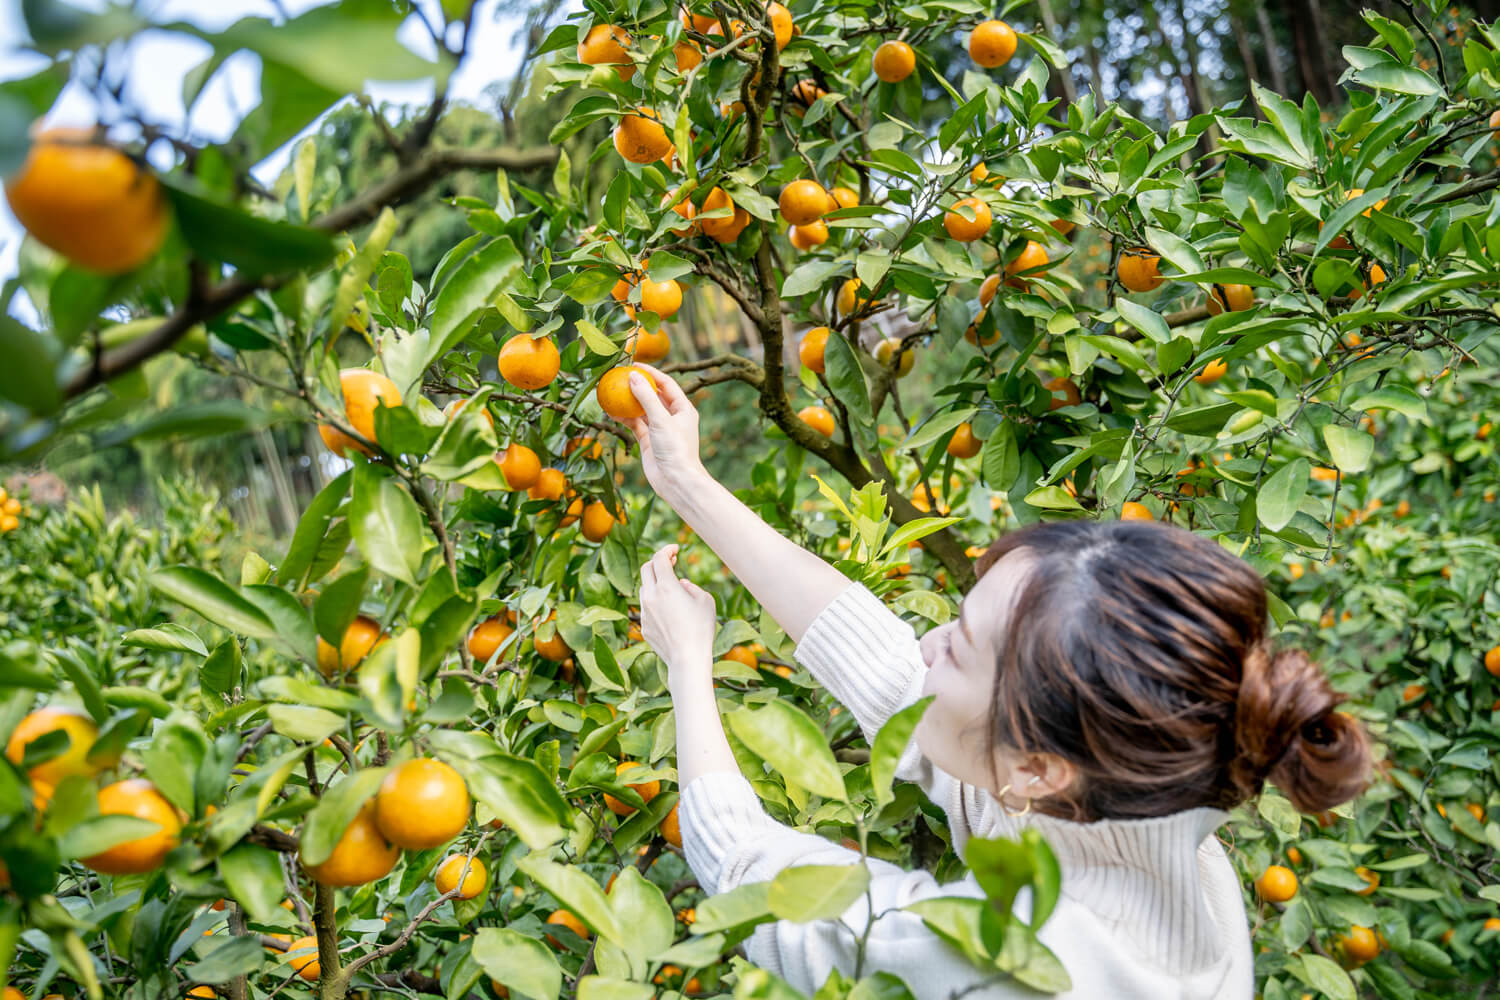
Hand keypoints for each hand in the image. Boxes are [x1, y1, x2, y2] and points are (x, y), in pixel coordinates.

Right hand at [622, 365, 706, 505]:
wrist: (676, 481)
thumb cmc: (675, 448)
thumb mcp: (661, 419)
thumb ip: (646, 397)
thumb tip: (632, 375)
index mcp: (683, 409)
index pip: (667, 384)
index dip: (651, 372)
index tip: (633, 364)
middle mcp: (672, 417)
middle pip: (653, 395)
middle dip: (638, 385)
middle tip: (620, 375)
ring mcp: (660, 429)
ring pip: (642, 410)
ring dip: (628, 402)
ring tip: (611, 392)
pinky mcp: (648, 440)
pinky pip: (635, 424)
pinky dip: (624, 418)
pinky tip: (610, 412)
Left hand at [638, 544, 716, 687]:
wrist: (687, 659)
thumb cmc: (701, 628)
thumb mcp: (705, 600)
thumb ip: (691, 586)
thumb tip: (680, 584)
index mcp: (666, 586)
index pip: (659, 558)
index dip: (667, 550)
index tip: (675, 549)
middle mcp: (651, 596)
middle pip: (646, 569)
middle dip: (657, 562)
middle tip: (670, 562)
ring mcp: (645, 612)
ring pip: (644, 588)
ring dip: (655, 582)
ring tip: (671, 587)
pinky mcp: (644, 626)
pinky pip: (647, 607)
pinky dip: (655, 601)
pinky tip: (669, 609)